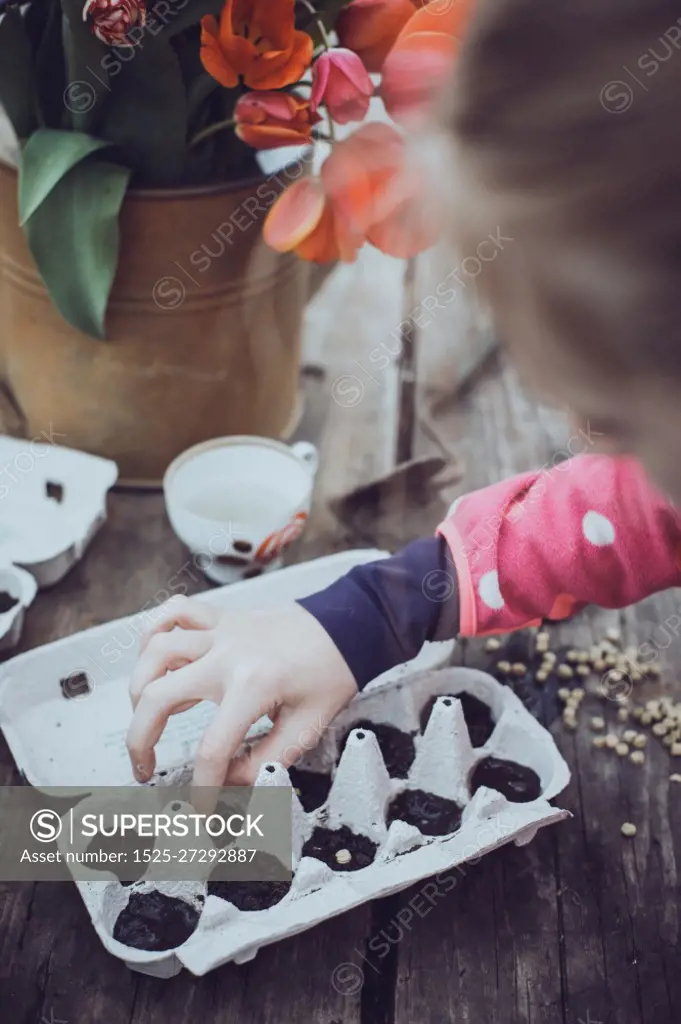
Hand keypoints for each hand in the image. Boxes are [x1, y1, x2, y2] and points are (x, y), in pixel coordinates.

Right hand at [126, 595, 357, 787]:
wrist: (348, 625)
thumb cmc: (331, 673)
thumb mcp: (308, 727)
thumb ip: (266, 761)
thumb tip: (228, 783)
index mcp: (253, 686)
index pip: (212, 748)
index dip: (202, 787)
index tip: (201, 809)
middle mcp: (228, 655)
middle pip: (158, 696)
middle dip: (140, 740)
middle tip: (143, 768)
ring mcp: (220, 632)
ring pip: (155, 651)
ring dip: (139, 687)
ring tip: (145, 716)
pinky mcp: (221, 618)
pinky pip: (173, 612)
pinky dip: (153, 631)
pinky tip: (151, 658)